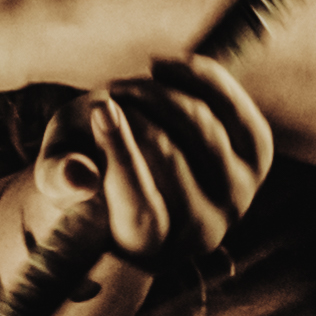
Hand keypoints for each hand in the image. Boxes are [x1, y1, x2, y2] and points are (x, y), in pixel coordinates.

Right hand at [39, 53, 276, 298]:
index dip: (121, 155)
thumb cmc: (88, 171)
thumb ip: (58, 178)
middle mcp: (202, 232)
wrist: (139, 166)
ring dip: (157, 94)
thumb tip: (79, 178)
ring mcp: (237, 196)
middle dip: (133, 114)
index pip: (141, 208)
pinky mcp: (257, 157)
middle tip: (105, 98)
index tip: (100, 108)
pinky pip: (232, 106)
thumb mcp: (58, 174)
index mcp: (149, 247)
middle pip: (170, 157)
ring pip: (201, 126)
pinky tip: (160, 68)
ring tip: (125, 89)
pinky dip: (197, 77)